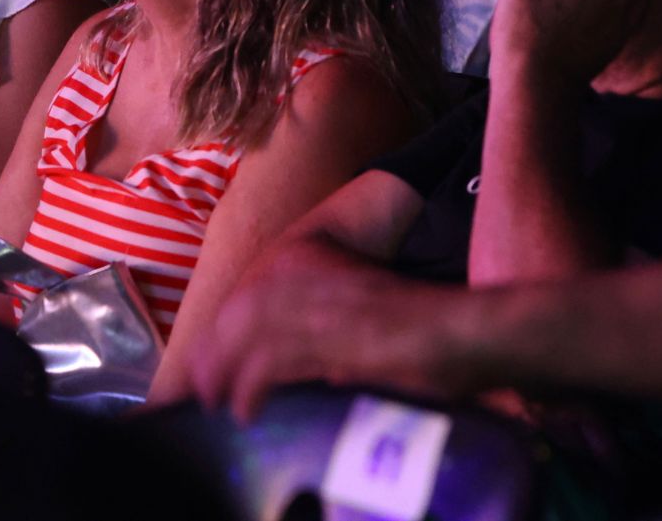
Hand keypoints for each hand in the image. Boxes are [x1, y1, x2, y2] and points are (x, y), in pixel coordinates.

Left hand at [184, 239, 477, 420]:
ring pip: (243, 337)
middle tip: (202, 387)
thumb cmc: (421, 323)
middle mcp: (301, 270)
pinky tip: (244, 408)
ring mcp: (310, 301)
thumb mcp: (358, 307)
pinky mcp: (321, 335)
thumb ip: (323, 324)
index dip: (223, 329)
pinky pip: (266, 363)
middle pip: (236, 313)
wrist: (459, 328)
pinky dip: (249, 388)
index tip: (209, 357)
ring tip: (217, 402)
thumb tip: (304, 363)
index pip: (246, 292)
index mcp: (308, 254)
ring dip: (224, 373)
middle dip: (214, 353)